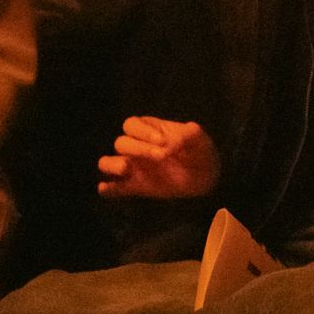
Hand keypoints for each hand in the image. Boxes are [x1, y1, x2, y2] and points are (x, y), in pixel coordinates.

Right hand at [97, 116, 221, 199]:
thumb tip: (170, 144)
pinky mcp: (134, 187)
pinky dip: (107, 188)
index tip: (163, 141)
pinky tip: (107, 188)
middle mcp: (136, 147)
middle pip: (121, 142)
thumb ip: (187, 134)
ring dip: (113, 164)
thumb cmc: (200, 150)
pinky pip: (114, 188)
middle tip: (161, 157)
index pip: (131, 124)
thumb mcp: (199, 138)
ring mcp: (133, 167)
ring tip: (127, 169)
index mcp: (148, 130)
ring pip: (107, 162)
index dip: (142, 132)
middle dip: (139, 148)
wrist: (207, 176)